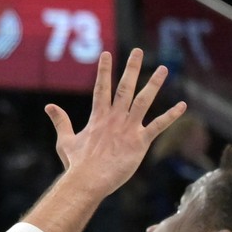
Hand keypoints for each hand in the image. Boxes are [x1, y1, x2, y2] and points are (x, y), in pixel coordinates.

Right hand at [44, 47, 184, 195]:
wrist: (88, 180)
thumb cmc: (76, 164)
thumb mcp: (65, 141)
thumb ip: (61, 122)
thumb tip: (49, 107)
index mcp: (98, 117)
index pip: (101, 87)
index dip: (104, 70)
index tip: (106, 53)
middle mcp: (115, 118)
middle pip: (124, 87)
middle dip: (131, 68)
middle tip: (137, 50)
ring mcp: (128, 128)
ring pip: (144, 100)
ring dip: (154, 84)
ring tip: (163, 68)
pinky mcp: (140, 142)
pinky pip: (159, 126)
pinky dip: (171, 116)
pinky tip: (182, 105)